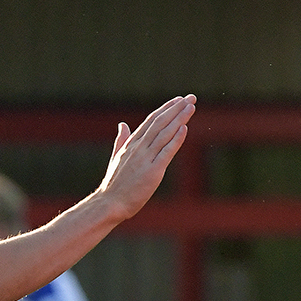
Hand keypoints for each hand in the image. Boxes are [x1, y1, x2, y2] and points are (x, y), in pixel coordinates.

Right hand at [96, 95, 194, 219]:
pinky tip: (184, 128)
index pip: (151, 120)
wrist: (109, 203)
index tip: (178, 100)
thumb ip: (121, 140)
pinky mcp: (153, 171)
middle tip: (191, 98)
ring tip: (191, 107)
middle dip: (176, 109)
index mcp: (131, 144)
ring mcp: (145, 159)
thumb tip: (122, 124)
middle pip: (160, 123)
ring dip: (179, 119)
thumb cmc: (114, 184)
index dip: (166, 109)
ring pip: (164, 134)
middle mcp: (138, 148)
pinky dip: (176, 140)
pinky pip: (166, 152)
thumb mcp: (116, 157)